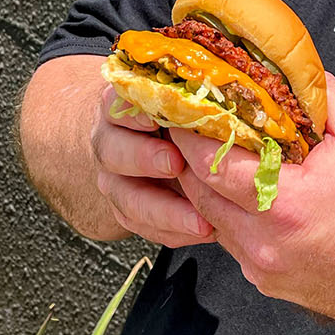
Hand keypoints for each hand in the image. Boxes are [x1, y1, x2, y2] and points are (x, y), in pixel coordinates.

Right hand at [90, 85, 215, 248]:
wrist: (150, 140)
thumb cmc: (175, 115)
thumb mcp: (180, 102)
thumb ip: (192, 106)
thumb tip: (225, 111)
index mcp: (119, 104)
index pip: (115, 104)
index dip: (134, 113)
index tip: (158, 119)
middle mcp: (109, 139)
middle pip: (111, 149)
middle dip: (144, 158)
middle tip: (176, 164)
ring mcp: (112, 176)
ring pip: (126, 197)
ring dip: (164, 211)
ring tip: (200, 220)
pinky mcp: (123, 207)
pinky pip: (140, 225)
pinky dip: (171, 231)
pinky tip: (200, 230)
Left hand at [168, 73, 334, 332]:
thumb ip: (317, 95)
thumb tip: (281, 64)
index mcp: (287, 202)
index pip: (212, 163)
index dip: (191, 132)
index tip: (184, 105)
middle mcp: (266, 243)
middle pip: (199, 193)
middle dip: (188, 155)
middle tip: (187, 122)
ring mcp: (263, 268)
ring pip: (210, 219)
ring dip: (205, 185)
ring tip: (210, 150)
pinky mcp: (267, 283)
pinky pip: (231, 240)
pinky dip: (228, 212)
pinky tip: (243, 189)